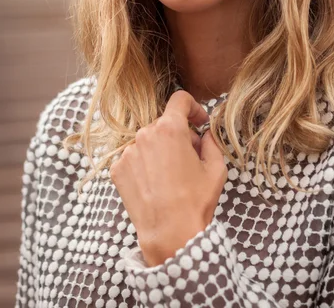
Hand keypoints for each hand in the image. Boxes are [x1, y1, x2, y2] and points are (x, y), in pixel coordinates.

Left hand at [110, 90, 227, 265]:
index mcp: (171, 129)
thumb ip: (211, 142)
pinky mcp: (117, 169)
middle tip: (190, 156)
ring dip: (160, 150)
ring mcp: (128, 152)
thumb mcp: (216, 168)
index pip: (180, 99)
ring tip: (171, 175)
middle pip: (164, 123)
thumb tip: (205, 135)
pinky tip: (155, 183)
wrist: (170, 234)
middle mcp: (145, 134)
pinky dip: (145, 165)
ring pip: (148, 140)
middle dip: (179, 135)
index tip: (198, 122)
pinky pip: (134, 157)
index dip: (193, 108)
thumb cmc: (195, 201)